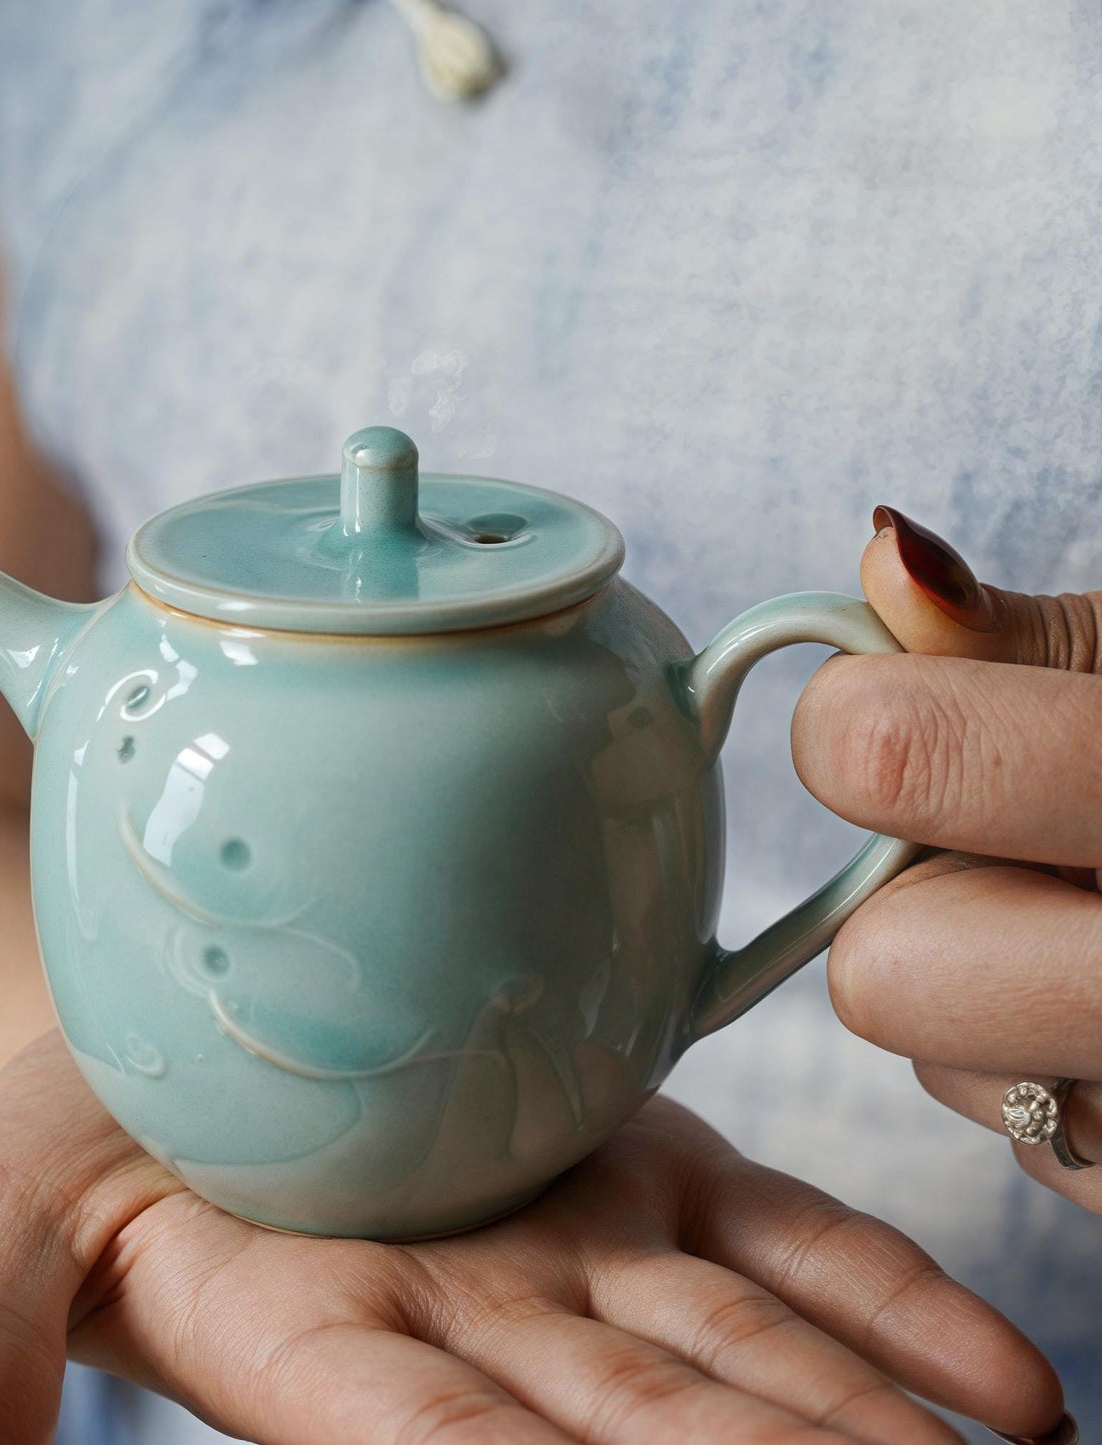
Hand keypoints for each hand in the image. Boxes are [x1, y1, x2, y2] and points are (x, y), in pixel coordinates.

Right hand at [0, 1031, 1059, 1443]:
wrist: (187, 1040)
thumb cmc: (79, 1126)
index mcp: (324, 1355)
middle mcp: (476, 1333)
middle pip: (636, 1432)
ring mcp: (577, 1255)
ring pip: (736, 1363)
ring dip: (860, 1428)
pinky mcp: (641, 1174)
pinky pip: (783, 1251)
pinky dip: (892, 1308)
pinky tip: (1010, 1389)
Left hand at [793, 506, 1101, 1215]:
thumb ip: (1018, 641)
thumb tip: (884, 558)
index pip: (884, 755)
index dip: (862, 725)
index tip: (898, 710)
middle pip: (883, 970)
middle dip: (910, 901)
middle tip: (1009, 851)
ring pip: (940, 1066)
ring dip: (983, 994)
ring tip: (1097, 931)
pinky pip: (1019, 1138)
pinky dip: (1046, 1071)